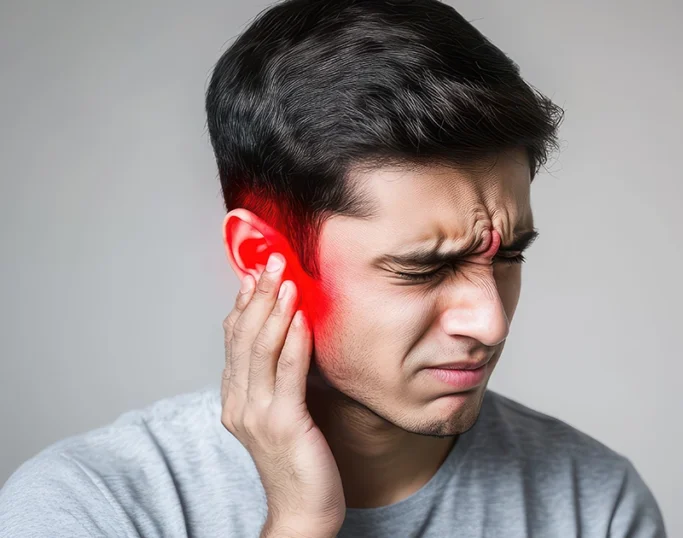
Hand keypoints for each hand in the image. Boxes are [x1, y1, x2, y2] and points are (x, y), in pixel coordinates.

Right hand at [220, 252, 344, 537]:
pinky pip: (288, 372)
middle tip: (271, 259)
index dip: (244, 303)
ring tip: (284, 276)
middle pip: (243, 337)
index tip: (256, 270)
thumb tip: (292, 334)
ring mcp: (258, 414)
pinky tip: (302, 314)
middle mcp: (239, 404)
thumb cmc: (300, 461)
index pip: (233, 341)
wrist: (303, 511)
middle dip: (257, 295)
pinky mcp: (284, 423)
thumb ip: (280, 377)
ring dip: (274, 307)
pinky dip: (294, 338)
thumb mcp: (284, 412)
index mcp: (235, 400)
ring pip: (261, 348)